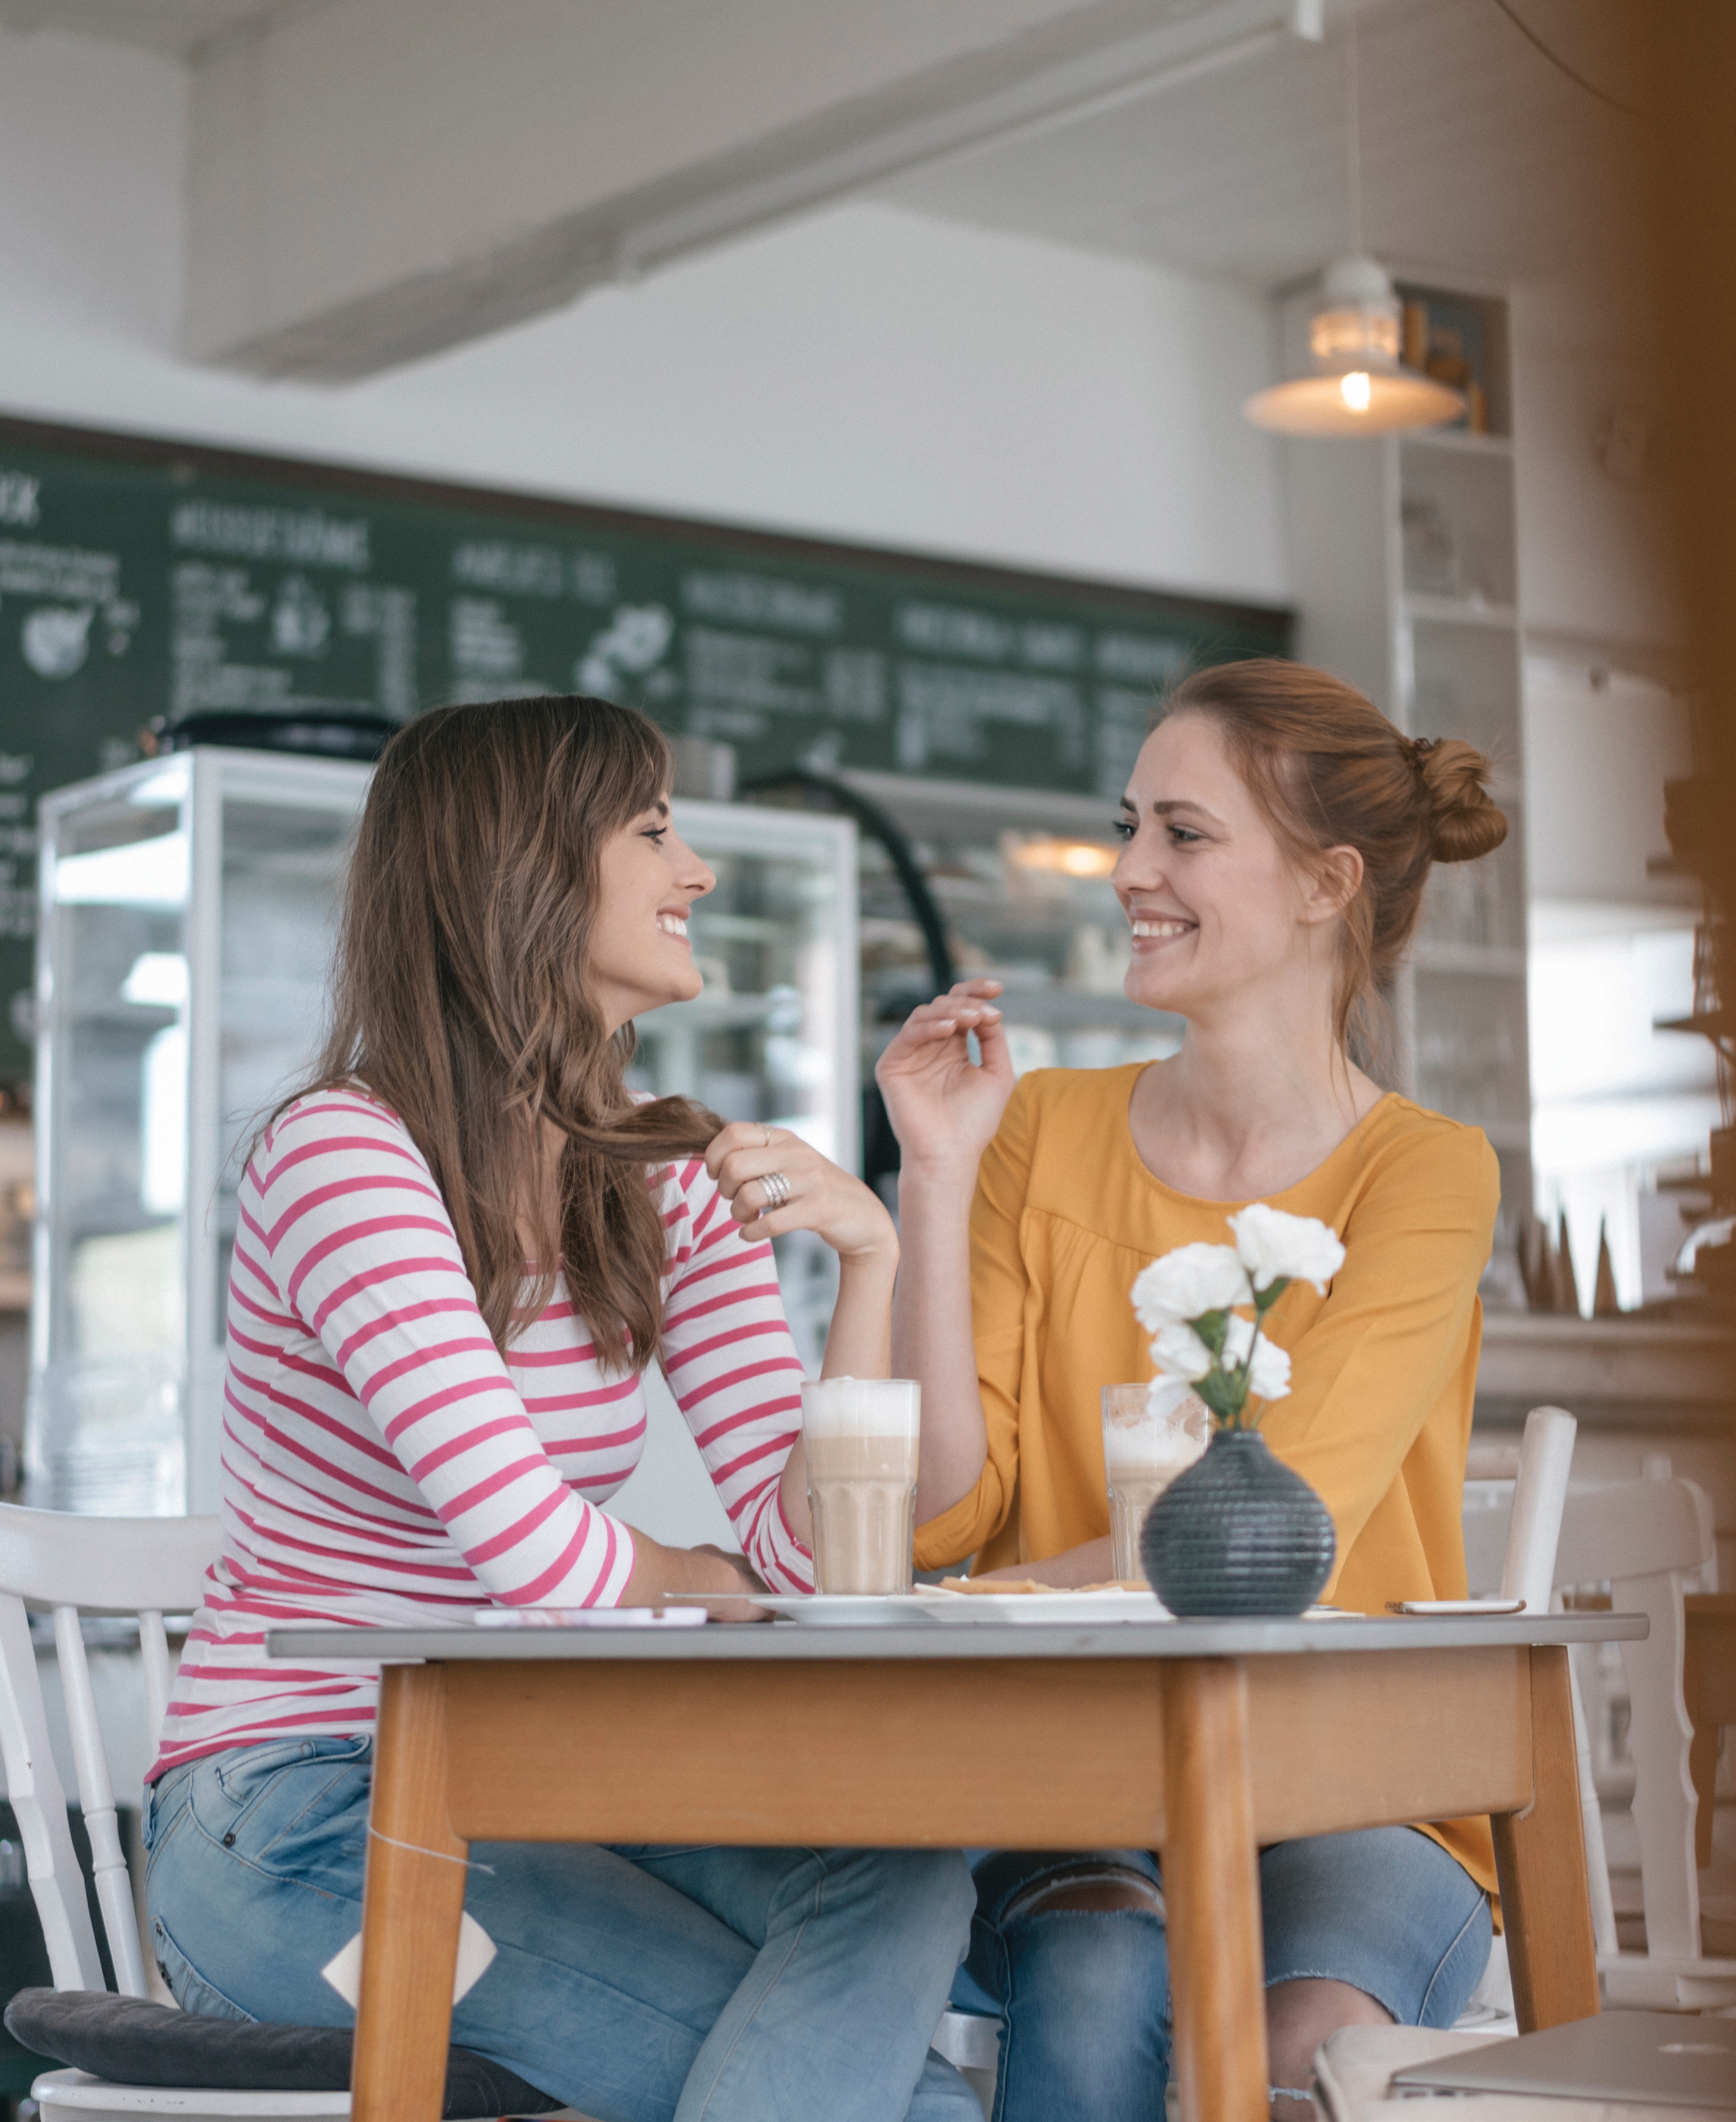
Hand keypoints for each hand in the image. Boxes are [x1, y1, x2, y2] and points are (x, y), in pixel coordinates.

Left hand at [705, 1122, 896, 1263]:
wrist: (864, 1217)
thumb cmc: (814, 1192)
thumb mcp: (787, 1163)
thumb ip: (755, 1155)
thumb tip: (709, 1158)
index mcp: (783, 1139)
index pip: (733, 1132)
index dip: (714, 1156)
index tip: (717, 1175)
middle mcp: (796, 1154)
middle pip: (734, 1164)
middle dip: (724, 1189)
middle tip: (734, 1200)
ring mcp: (810, 1181)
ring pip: (750, 1194)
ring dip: (738, 1214)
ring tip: (746, 1219)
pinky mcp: (820, 1209)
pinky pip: (773, 1222)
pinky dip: (752, 1233)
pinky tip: (751, 1235)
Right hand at [874, 979, 1015, 1174]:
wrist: (951, 1153)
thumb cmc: (975, 1121)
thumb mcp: (997, 1073)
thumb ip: (993, 1040)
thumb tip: (989, 1010)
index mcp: (952, 1049)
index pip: (960, 1009)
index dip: (976, 993)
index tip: (998, 988)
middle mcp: (929, 1048)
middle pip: (943, 1005)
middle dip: (967, 1002)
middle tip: (986, 1011)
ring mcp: (910, 1055)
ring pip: (925, 1014)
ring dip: (951, 1011)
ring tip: (972, 1018)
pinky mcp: (892, 1066)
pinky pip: (908, 1035)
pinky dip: (929, 1026)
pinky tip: (950, 1028)